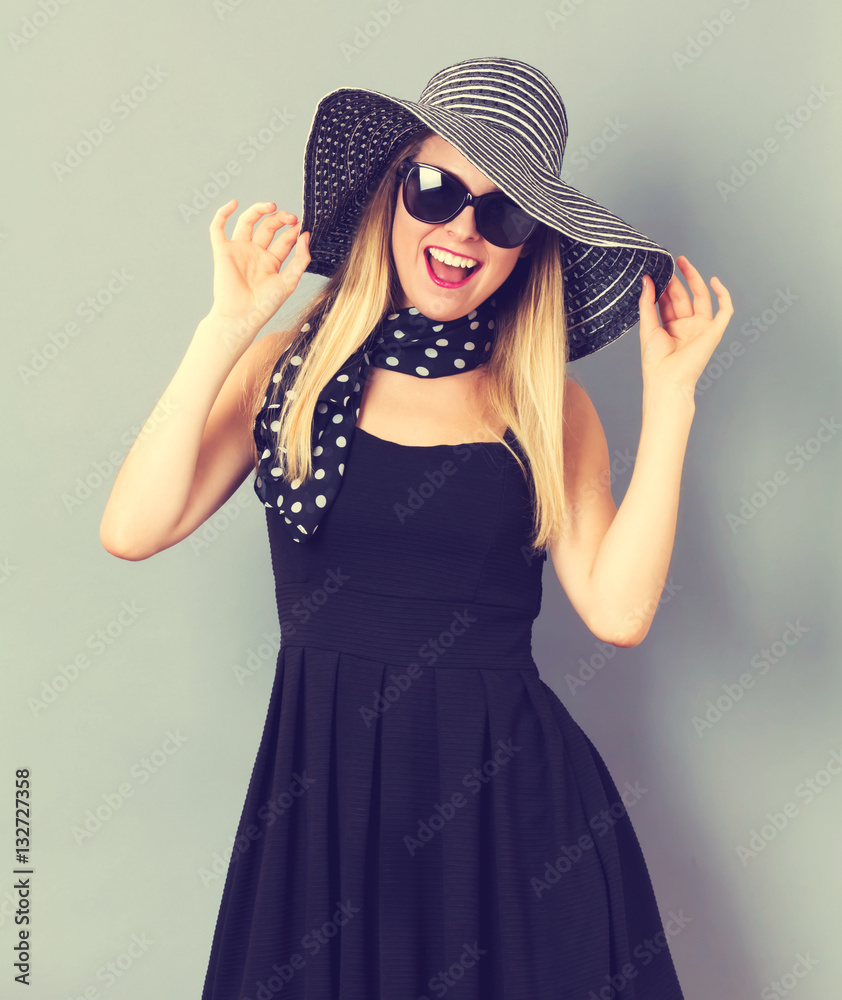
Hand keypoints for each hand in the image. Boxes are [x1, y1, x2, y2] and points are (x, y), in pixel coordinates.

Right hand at [207, 200, 310, 327]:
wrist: (242, 316)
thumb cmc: (265, 305)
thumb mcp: (289, 281)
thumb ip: (301, 259)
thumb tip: (306, 235)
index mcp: (272, 262)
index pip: (285, 239)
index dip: (294, 231)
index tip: (303, 227)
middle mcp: (255, 253)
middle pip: (268, 227)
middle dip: (280, 219)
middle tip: (291, 218)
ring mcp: (239, 250)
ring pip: (247, 221)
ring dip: (259, 210)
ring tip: (272, 206)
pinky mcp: (223, 251)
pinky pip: (218, 228)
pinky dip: (222, 213)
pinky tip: (234, 204)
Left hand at [638, 256, 733, 399]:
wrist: (667, 378)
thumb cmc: (655, 360)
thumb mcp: (647, 327)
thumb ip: (647, 303)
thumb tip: (646, 280)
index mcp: (670, 327)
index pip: (668, 302)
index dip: (663, 286)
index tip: (656, 271)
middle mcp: (686, 326)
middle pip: (683, 297)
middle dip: (676, 280)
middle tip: (668, 264)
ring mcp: (701, 328)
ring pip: (701, 298)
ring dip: (694, 280)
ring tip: (683, 262)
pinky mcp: (714, 331)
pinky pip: (724, 310)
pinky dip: (723, 295)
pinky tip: (714, 281)